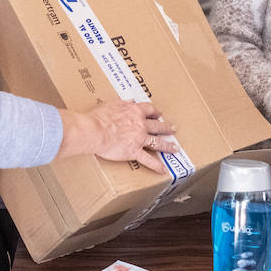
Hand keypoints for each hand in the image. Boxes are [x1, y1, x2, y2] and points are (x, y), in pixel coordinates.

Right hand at [58, 101, 178, 172]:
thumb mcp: (112, 104)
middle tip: (173, 129)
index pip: (149, 109)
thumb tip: (131, 100)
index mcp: (134, 111)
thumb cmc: (100, 117)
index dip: (156, 111)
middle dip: (166, 127)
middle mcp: (140, 125)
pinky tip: (163, 170)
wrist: (95, 131)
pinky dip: (156, 166)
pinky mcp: (134, 152)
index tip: (159, 113)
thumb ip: (123, 103)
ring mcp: (139, 139)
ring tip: (175, 148)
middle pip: (157, 125)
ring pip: (157, 142)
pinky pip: (148, 160)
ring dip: (168, 145)